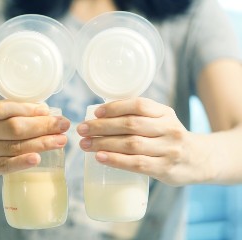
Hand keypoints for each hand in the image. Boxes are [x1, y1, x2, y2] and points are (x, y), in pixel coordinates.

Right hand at [0, 100, 69, 177]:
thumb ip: (12, 111)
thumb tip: (45, 111)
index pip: (3, 108)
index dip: (27, 109)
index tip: (48, 111)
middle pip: (14, 128)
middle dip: (43, 126)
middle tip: (64, 125)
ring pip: (14, 146)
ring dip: (42, 143)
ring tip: (61, 140)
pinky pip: (5, 166)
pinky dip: (22, 162)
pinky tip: (38, 158)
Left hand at [77, 97, 212, 185]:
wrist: (200, 160)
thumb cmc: (169, 138)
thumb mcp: (162, 121)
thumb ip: (140, 117)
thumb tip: (100, 116)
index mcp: (165, 113)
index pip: (139, 105)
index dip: (115, 107)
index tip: (96, 113)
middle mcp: (169, 129)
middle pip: (131, 124)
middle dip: (102, 126)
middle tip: (82, 130)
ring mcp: (169, 150)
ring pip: (131, 144)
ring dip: (104, 143)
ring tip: (85, 144)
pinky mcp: (165, 169)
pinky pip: (137, 164)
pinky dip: (116, 160)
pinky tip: (100, 157)